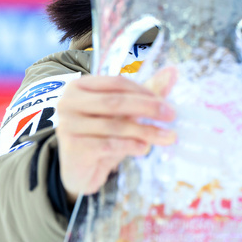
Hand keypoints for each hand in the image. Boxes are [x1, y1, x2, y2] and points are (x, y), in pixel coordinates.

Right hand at [55, 66, 177, 203]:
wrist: (80, 169)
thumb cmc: (101, 135)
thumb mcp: (123, 113)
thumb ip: (145, 93)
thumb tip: (173, 72)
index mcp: (81, 86)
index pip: (116, 83)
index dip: (143, 91)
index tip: (166, 102)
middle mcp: (69, 102)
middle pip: (115, 102)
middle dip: (147, 108)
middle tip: (172, 115)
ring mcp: (68, 125)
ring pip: (113, 125)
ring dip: (145, 131)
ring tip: (167, 137)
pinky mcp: (72, 147)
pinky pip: (107, 144)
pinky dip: (129, 146)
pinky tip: (144, 148)